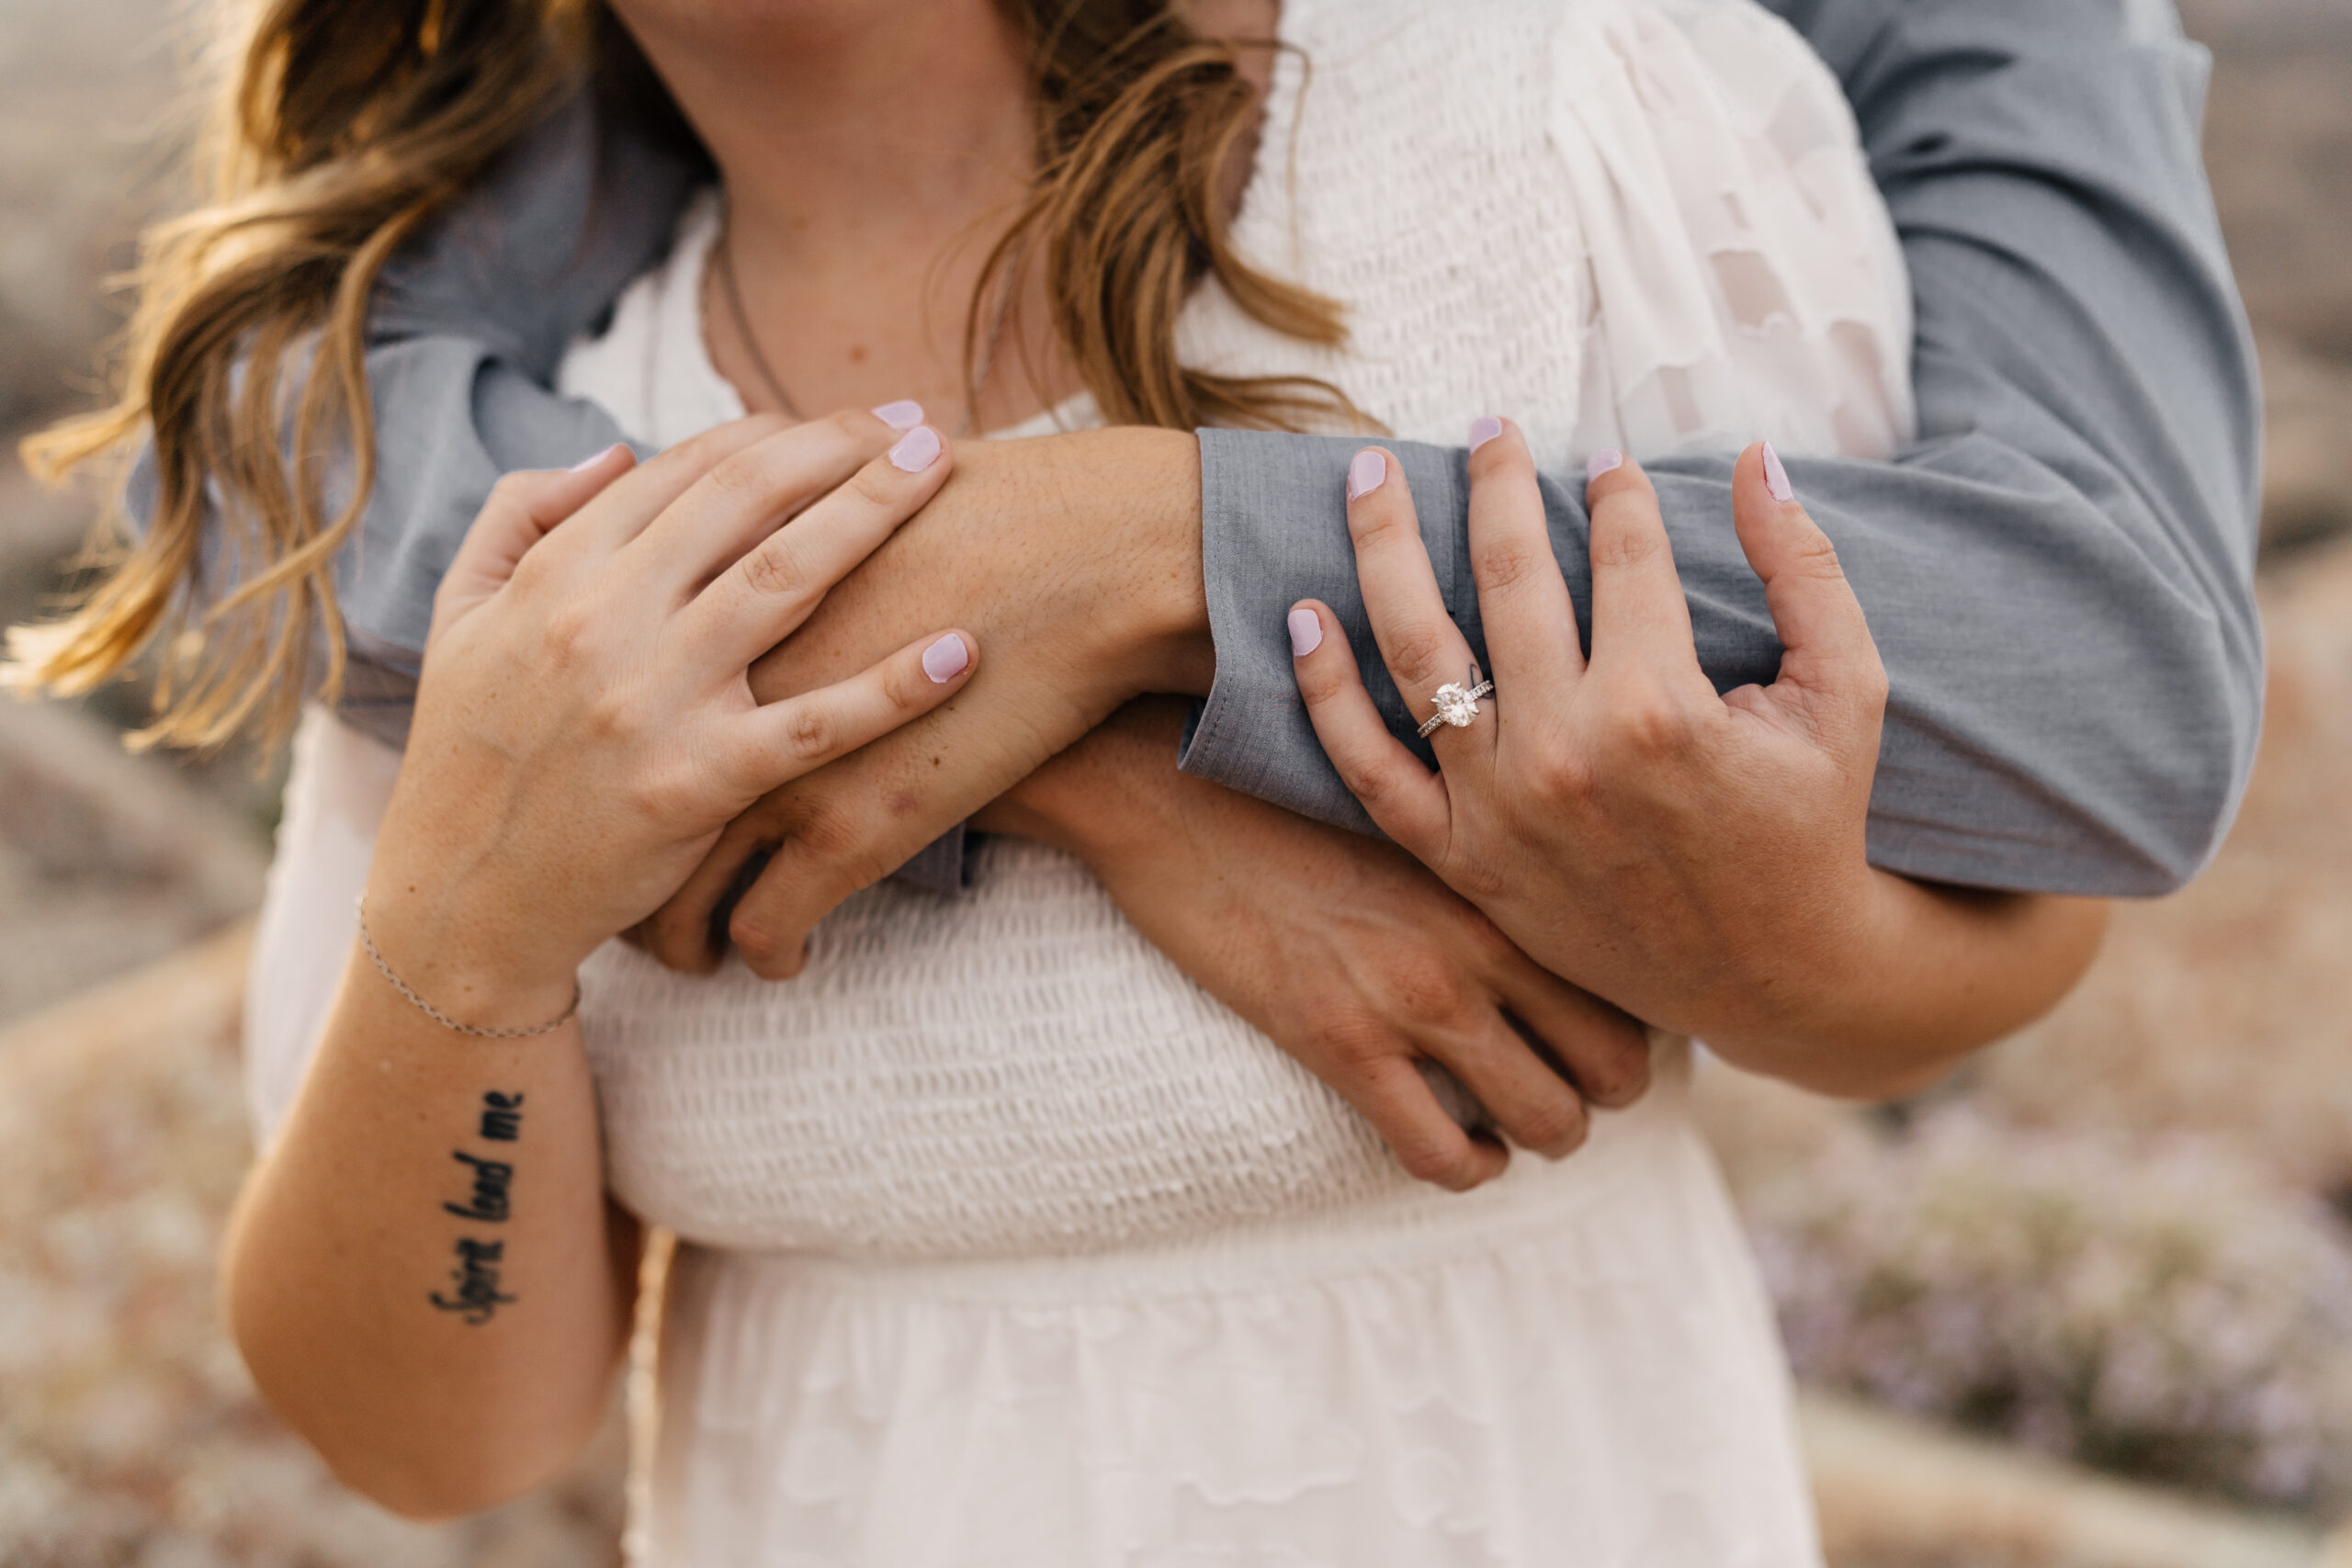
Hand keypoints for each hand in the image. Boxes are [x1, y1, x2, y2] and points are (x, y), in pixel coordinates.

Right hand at [364, 410, 976, 1021]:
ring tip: (947, 473)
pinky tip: (962, 650)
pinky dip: (894, 686)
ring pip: (789, 579)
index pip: (688, 469)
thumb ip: (521, 516)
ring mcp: (656, 697)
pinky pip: (817, 724)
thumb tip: (619, 452)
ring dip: (877, 513)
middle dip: (845, 447)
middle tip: (922, 424)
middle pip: (752, 500)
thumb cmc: (468, 755)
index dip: (778, 433)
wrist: (459, 900)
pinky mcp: (699, 780)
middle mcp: (607, 617)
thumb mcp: (460, 614)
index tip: (846, 422)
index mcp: (560, 570)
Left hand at [637, 426, 1211, 974]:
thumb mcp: (849, 496)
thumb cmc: (983, 516)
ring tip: (690, 948)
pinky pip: (767, 930)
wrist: (1078, 563)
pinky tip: (785, 960)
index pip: (605, 698)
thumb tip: (776, 501)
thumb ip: (790, 513)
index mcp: (703, 614)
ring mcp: (773, 773)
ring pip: (680, 896)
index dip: (599, 750)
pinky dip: (768, 956)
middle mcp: (714, 698)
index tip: (614, 783)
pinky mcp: (846, 836)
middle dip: (620, 863)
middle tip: (628, 884)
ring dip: (677, 933)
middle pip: (621, 807)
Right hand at [984, 700, 1652, 1190]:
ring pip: (1548, 1121)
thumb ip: (1482, 840)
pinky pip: (1441, 1153)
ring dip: (1545, 1137)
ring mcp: (1414, 996)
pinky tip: (1454, 1145)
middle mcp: (1482, 936)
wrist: (1164, 783)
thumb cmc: (1279, 778)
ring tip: (1518, 1124)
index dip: (1641, 1007)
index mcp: (1504, 867)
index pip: (1630, 964)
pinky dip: (1463, 1166)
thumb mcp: (1410, 796)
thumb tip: (1539, 873)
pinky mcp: (1340, 1043)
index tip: (1616, 1015)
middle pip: (1619, 1060)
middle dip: (1610, 1090)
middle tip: (1578, 1084)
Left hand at [1290, 429, 1896, 1062]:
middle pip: (1505, 579)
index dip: (1616, 494)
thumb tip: (1758, 456)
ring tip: (1366, 477)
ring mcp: (1502, 809)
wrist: (1773, 975)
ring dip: (1381, 549)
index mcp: (1660, 706)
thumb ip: (1805, 570)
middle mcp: (1565, 752)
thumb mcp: (1844, 693)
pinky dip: (1323, 692)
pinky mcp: (1463, 859)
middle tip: (1485, 428)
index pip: (1621, 555)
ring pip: (1418, 652)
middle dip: (1493, 486)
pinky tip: (1301, 614)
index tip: (1603, 461)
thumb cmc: (1811, 824)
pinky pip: (1369, 770)